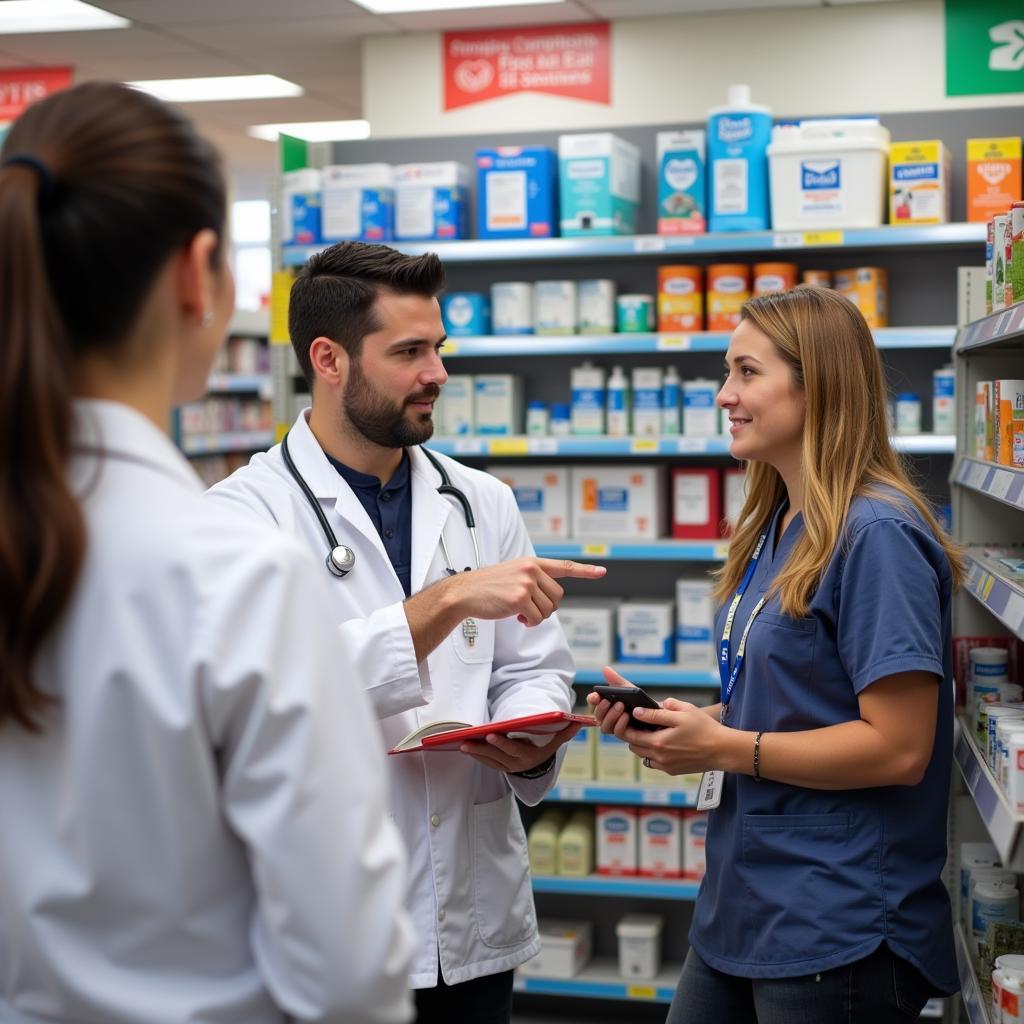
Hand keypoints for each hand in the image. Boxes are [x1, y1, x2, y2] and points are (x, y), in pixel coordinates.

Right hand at [443, 557, 606, 626]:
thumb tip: (550, 598)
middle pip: (557, 596)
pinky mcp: (520, 598)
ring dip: (536, 617)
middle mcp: (531, 570)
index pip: (564, 566)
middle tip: (528, 610)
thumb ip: (533, 579)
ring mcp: (526, 583)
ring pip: (548, 609)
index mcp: (532, 562)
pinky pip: (537, 618)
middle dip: (546, 607)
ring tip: (520, 613)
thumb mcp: (513, 573)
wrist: (465, 592)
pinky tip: (516, 618)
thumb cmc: (488, 586)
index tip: (602, 572)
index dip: (585, 571)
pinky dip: (529, 623)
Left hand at [458, 722, 581, 772]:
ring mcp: (507, 767)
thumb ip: (564, 733)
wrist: (540, 766)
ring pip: (489, 760)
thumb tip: (578, 722)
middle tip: (468, 740)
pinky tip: (466, 748)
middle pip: (497, 756)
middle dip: (482, 748)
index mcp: (530, 756)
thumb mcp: (555, 742)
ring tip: (462, 744)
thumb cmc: (545, 747)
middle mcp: (517, 764)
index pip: (514, 749)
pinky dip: (477, 756)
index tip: (491, 734)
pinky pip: (487, 763)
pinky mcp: (500, 768)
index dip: (501, 743)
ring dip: (475, 752)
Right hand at [586, 665, 657, 735]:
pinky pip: (618, 733)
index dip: (592, 699)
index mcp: (607, 705)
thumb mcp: (630, 690)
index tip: (595, 695)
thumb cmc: (641, 702)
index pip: (594, 702)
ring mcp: (616, 727)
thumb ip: (617, 681)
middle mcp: (609, 718)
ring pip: (605, 726)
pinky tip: (627, 716)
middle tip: (610, 701)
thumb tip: (605, 669)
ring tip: (621, 706)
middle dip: (602, 708)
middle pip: (598, 716)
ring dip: (611, 716)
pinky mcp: (626, 735)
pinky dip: (620, 724)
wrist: (658, 714)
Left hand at [587, 667, 723, 775]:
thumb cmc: (705, 728)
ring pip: (643, 755)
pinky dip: (652, 753)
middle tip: (637, 722)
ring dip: (642, 744)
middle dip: (632, 734)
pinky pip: (654, 762)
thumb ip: (658, 712)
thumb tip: (638, 711)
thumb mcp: (683, 713)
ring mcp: (666, 766)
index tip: (626, 716)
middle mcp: (659, 757)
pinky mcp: (672, 771)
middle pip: (633, 746)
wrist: (723, 750)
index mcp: (659, 742)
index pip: (630, 735)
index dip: (624, 725)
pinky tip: (662, 742)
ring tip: (649, 731)